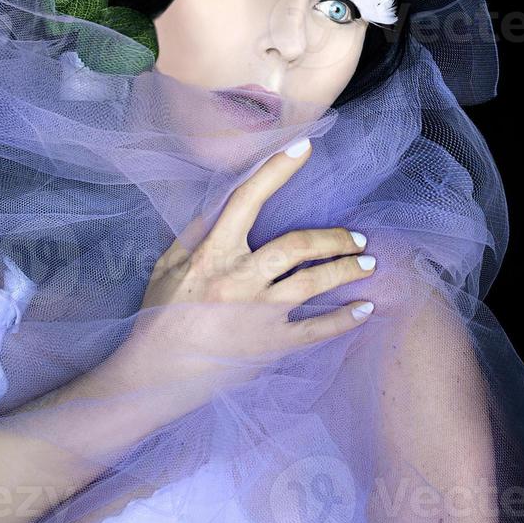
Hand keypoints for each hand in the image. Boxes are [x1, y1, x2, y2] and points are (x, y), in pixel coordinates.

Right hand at [129, 139, 376, 383]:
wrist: (155, 375)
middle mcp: (240, 279)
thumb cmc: (160, 315)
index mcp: (213, 253)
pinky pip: (316, 331)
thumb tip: (224, 202)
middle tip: (358, 236)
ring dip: (346, 269)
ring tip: (368, 263)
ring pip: (314, 284)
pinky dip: (344, 319)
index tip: (304, 147)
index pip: (247, 199)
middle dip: (333, 237)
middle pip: (298, 246)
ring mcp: (258, 314)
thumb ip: (197, 233)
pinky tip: (365, 309)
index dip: (276, 170)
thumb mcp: (168, 265)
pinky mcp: (270, 346)